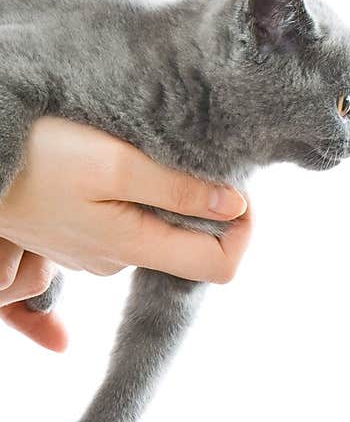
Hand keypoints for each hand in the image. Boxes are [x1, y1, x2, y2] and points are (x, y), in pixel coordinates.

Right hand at [0, 116, 253, 350]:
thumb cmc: (34, 154)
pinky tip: (121, 166)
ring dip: (170, 198)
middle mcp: (119, 260)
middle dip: (208, 207)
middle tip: (200, 159)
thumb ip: (177, 189)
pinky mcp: (77, 234)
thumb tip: (236, 206)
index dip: (243, 232)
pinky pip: (126, 224)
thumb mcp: (113, 163)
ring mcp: (96, 251)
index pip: (220, 266)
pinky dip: (138, 198)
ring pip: (158, 231)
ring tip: (154, 155)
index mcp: (135, 247)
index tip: (240, 190)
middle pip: (192, 247)